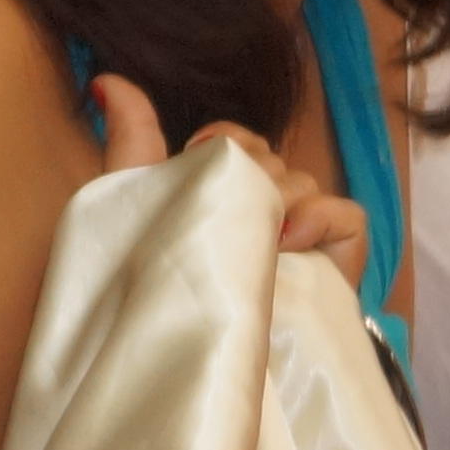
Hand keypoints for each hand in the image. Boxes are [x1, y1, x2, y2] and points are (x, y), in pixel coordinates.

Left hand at [90, 68, 362, 268]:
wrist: (205, 368)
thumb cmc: (171, 293)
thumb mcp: (142, 211)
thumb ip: (131, 144)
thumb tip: (103, 81)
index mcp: (222, 196)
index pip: (236, 139)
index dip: (222, 138)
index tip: (198, 149)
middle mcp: (265, 210)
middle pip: (269, 156)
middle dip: (245, 171)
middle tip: (219, 208)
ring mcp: (306, 234)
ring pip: (302, 180)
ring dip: (275, 199)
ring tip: (249, 237)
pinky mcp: (339, 259)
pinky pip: (345, 215)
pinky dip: (319, 218)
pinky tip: (287, 242)